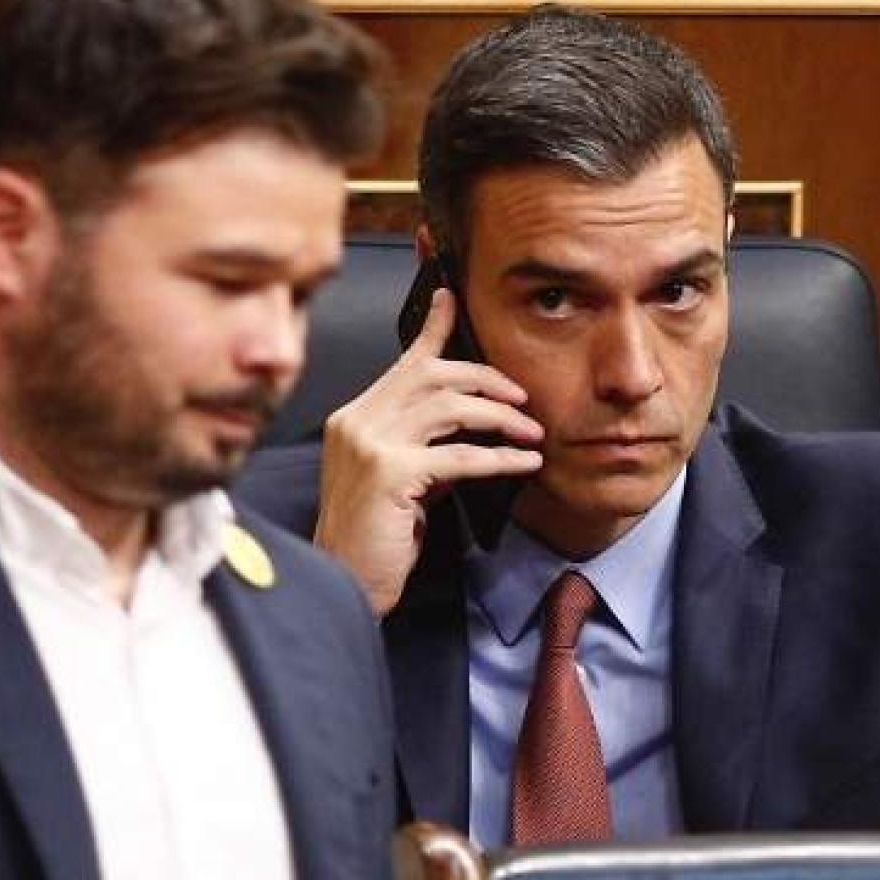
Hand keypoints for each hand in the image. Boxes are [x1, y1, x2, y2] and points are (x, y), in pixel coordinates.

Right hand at [314, 288, 543, 616]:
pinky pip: (460, 455)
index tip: (452, 298)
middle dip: (485, 378)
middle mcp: (357, 421)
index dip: (432, 328)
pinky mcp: (390, 474)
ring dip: (500, 416)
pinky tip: (524, 463)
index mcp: (354, 418)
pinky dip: (500, 456)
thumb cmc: (374, 539)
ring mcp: (370, 445)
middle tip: (522, 398)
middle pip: (431, 374)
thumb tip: (470, 428)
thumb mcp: (398, 480)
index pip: (402, 362)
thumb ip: (422, 447)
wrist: (346, 582)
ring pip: (449, 407)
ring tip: (532, 432)